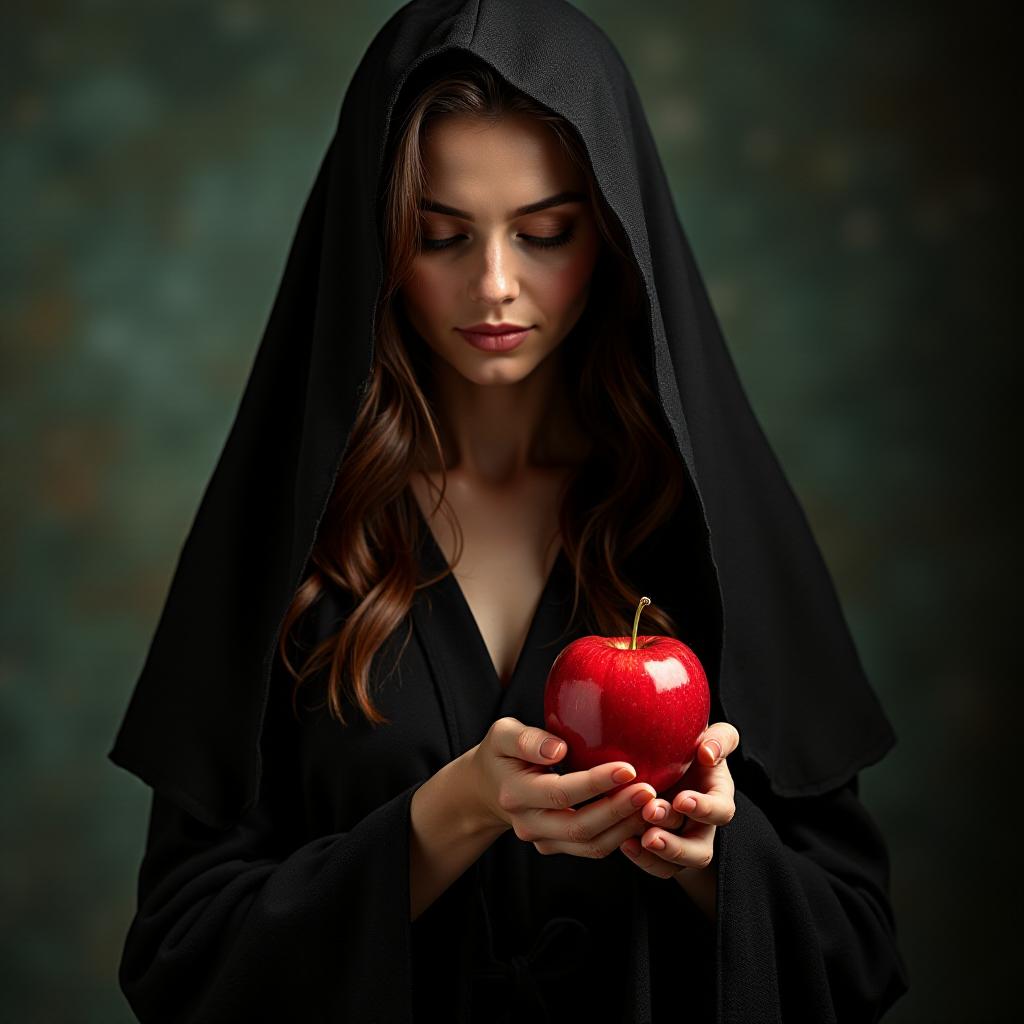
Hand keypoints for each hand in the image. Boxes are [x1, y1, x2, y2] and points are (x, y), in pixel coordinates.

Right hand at [467, 717, 661, 858]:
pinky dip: (622, 836)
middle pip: (580, 826)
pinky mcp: (558, 846)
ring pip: (591, 845)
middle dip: (618, 811)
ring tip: (654, 805)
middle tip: (650, 790)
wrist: (487, 789)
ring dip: (626, 828)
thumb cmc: (501, 753)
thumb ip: (526, 739)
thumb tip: (559, 749)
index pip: (560, 793)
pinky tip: (642, 816)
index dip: (596, 784)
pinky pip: (593, 848)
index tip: (628, 768)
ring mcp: (544, 840)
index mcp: (516, 794)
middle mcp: (529, 824)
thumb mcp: (502, 734)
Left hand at [617, 722, 739, 878]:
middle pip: (699, 850)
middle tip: (651, 815)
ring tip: (639, 839)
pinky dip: (641, 858)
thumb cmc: (691, 747)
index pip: (721, 811)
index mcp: (716, 797)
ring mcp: (680, 840)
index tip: (681, 799)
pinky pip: (655, 866)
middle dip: (676, 841)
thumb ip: (719, 739)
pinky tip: (625, 843)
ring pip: (676, 864)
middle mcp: (701, 825)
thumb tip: (708, 753)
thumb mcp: (710, 737)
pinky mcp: (660, 850)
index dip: (704, 809)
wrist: (664, 758)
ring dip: (658, 854)